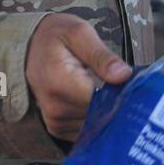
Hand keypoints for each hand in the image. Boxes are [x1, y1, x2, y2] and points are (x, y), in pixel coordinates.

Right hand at [25, 13, 131, 140]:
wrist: (28, 47)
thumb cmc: (56, 36)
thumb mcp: (79, 33)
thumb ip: (102, 56)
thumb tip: (123, 75)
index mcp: (60, 82)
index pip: (100, 102)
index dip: (122, 97)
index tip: (135, 89)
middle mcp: (55, 107)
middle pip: (99, 117)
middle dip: (117, 106)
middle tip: (128, 89)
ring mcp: (55, 121)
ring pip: (95, 127)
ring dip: (107, 114)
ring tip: (114, 94)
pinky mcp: (57, 128)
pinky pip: (85, 131)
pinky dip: (97, 121)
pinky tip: (101, 104)